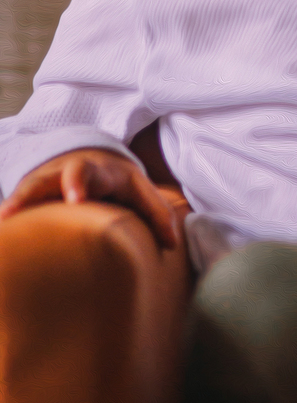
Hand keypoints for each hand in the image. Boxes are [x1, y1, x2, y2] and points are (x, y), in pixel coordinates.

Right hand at [0, 148, 179, 249]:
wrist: (89, 158)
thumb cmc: (117, 184)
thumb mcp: (139, 190)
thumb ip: (157, 214)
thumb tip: (173, 244)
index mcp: (98, 171)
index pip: (89, 172)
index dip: (80, 183)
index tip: (74, 199)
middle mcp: (66, 173)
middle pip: (49, 177)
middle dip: (33, 193)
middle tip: (22, 210)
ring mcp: (45, 182)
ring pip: (27, 189)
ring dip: (16, 203)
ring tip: (4, 219)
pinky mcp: (30, 195)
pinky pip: (16, 203)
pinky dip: (8, 215)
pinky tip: (1, 229)